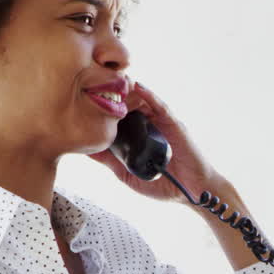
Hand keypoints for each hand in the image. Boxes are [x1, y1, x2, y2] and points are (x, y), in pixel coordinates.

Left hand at [87, 81, 223, 205]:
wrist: (190, 192)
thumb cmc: (162, 185)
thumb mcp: (127, 174)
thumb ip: (109, 161)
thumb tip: (86, 150)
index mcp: (134, 136)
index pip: (116, 116)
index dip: (102, 106)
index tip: (83, 98)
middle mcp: (146, 126)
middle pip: (127, 103)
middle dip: (112, 93)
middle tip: (93, 84)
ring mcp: (160, 123)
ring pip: (142, 100)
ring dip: (127, 90)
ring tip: (111, 81)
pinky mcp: (173, 123)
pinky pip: (160, 106)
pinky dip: (149, 95)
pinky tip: (137, 87)